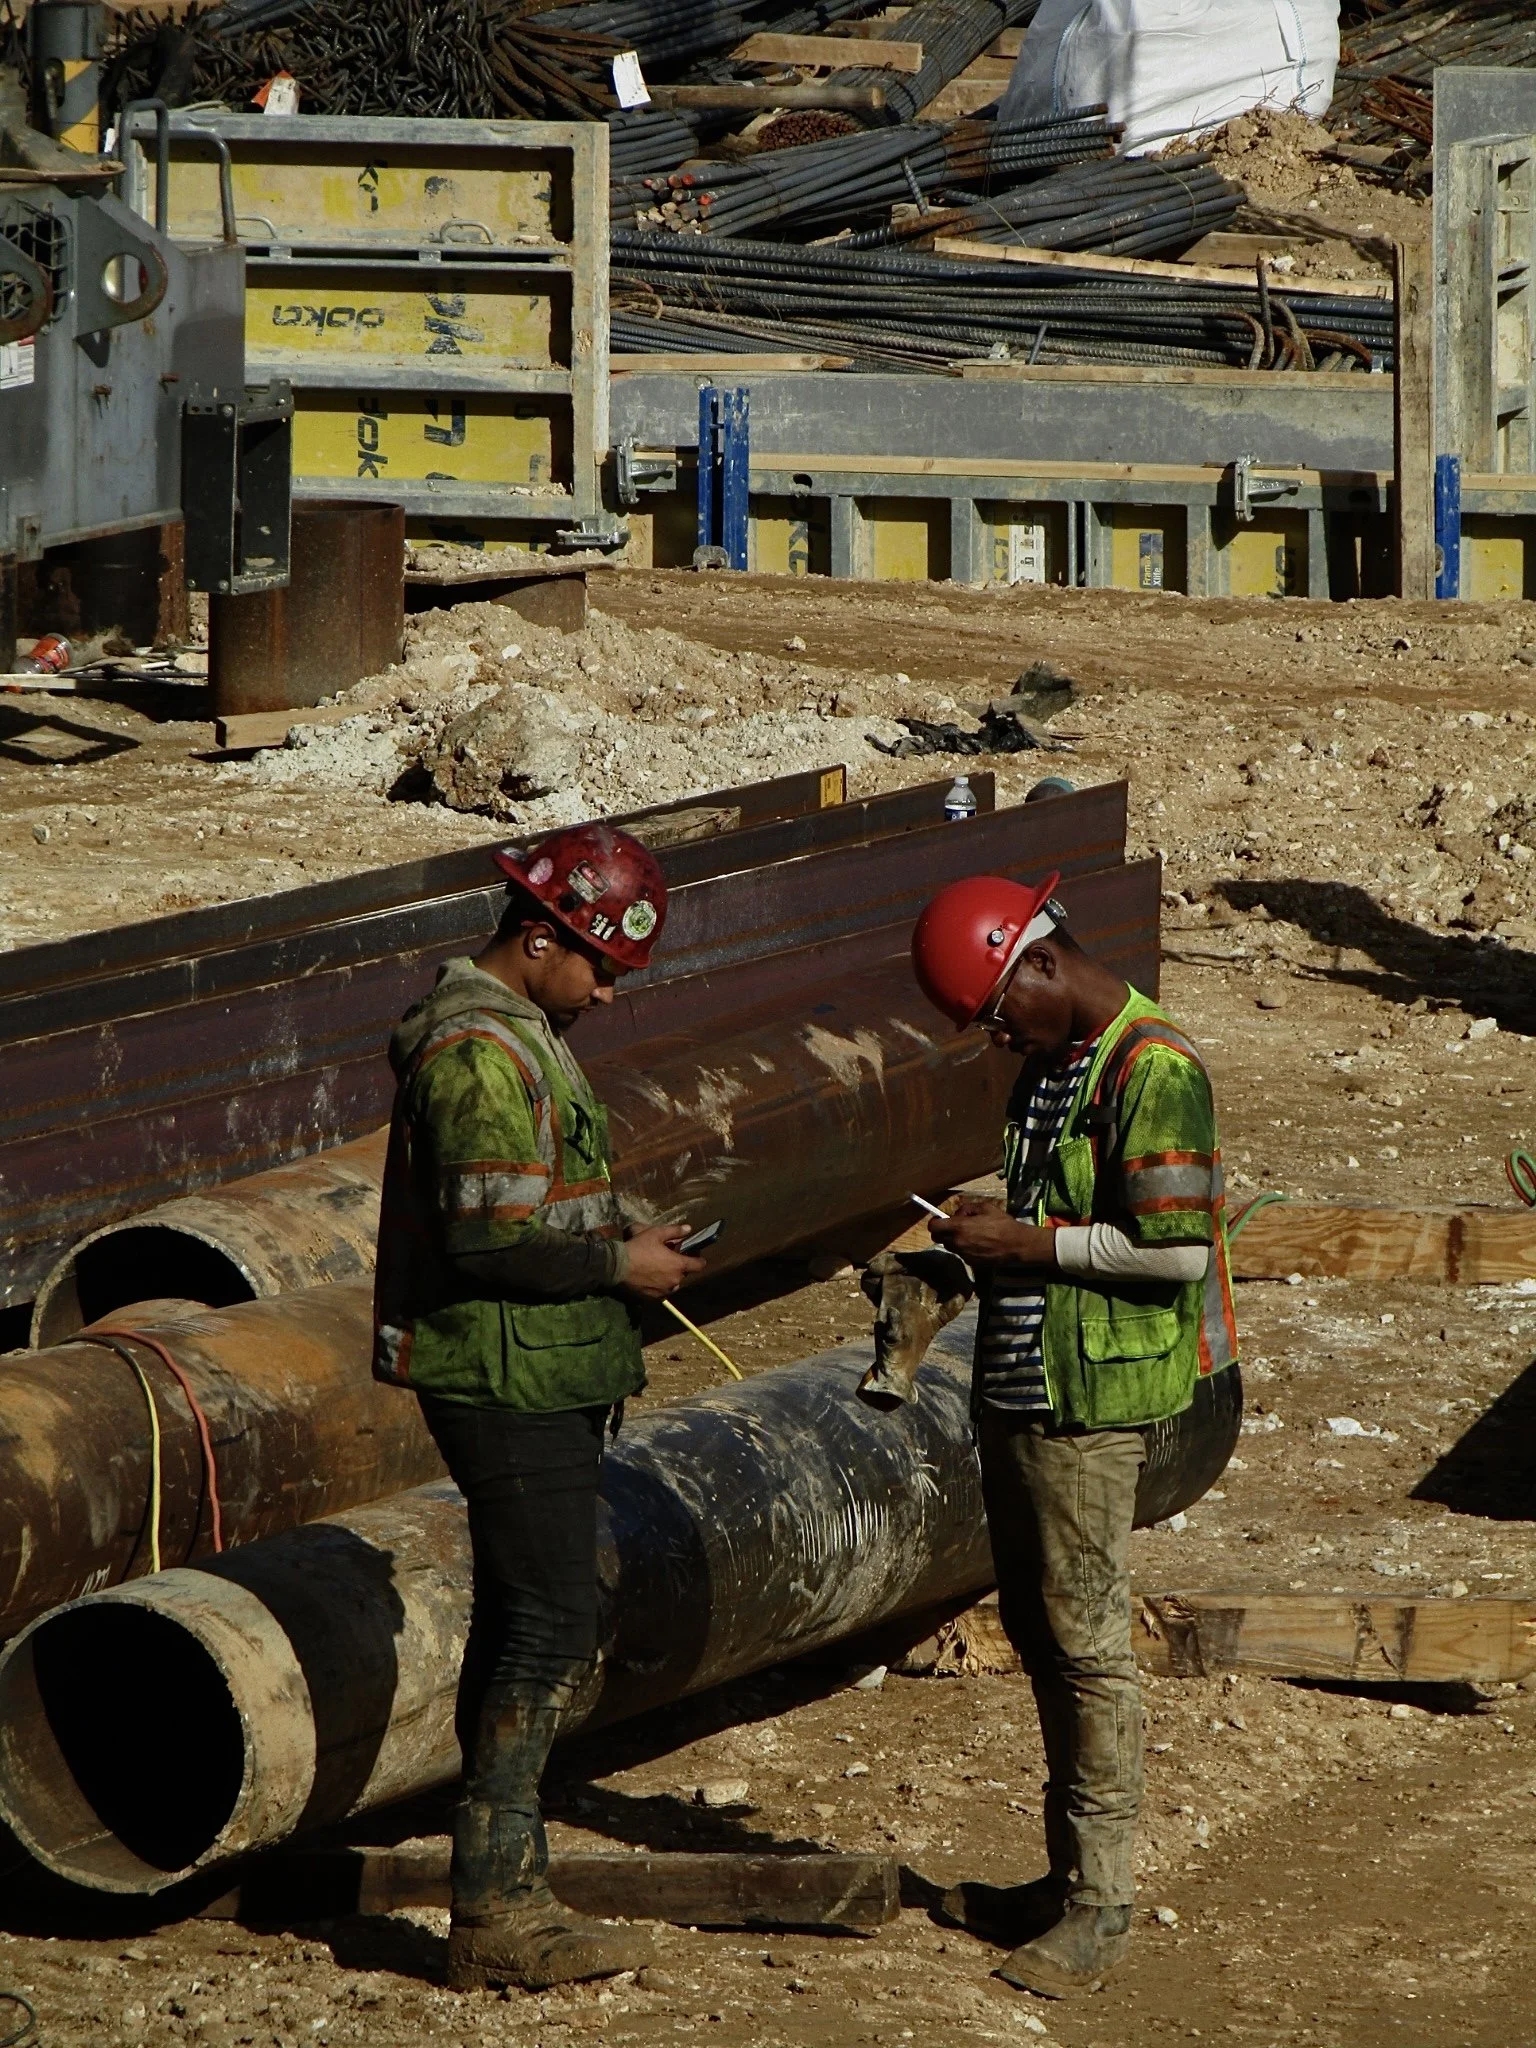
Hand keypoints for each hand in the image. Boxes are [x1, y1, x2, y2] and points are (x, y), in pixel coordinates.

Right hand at [623, 1223, 707, 1299]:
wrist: (617, 1266)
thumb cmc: (639, 1247)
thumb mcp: (656, 1233)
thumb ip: (675, 1231)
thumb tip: (689, 1229)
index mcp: (678, 1265)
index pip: (699, 1265)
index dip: (699, 1260)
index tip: (695, 1256)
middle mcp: (675, 1281)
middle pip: (684, 1274)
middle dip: (680, 1266)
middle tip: (670, 1258)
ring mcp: (664, 1291)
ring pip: (673, 1283)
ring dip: (670, 1277)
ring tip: (660, 1269)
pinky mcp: (653, 1297)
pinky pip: (662, 1291)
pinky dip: (660, 1285)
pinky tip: (651, 1278)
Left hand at [929, 1202, 1056, 1268]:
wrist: (1016, 1245)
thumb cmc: (1002, 1224)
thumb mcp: (985, 1208)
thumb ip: (966, 1209)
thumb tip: (957, 1215)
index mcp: (959, 1227)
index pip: (934, 1227)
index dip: (935, 1222)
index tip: (940, 1219)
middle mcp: (958, 1242)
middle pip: (938, 1238)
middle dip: (943, 1232)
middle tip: (955, 1227)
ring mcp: (963, 1254)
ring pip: (950, 1247)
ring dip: (954, 1240)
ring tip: (970, 1235)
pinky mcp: (970, 1263)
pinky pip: (961, 1254)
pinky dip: (965, 1249)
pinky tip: (978, 1245)